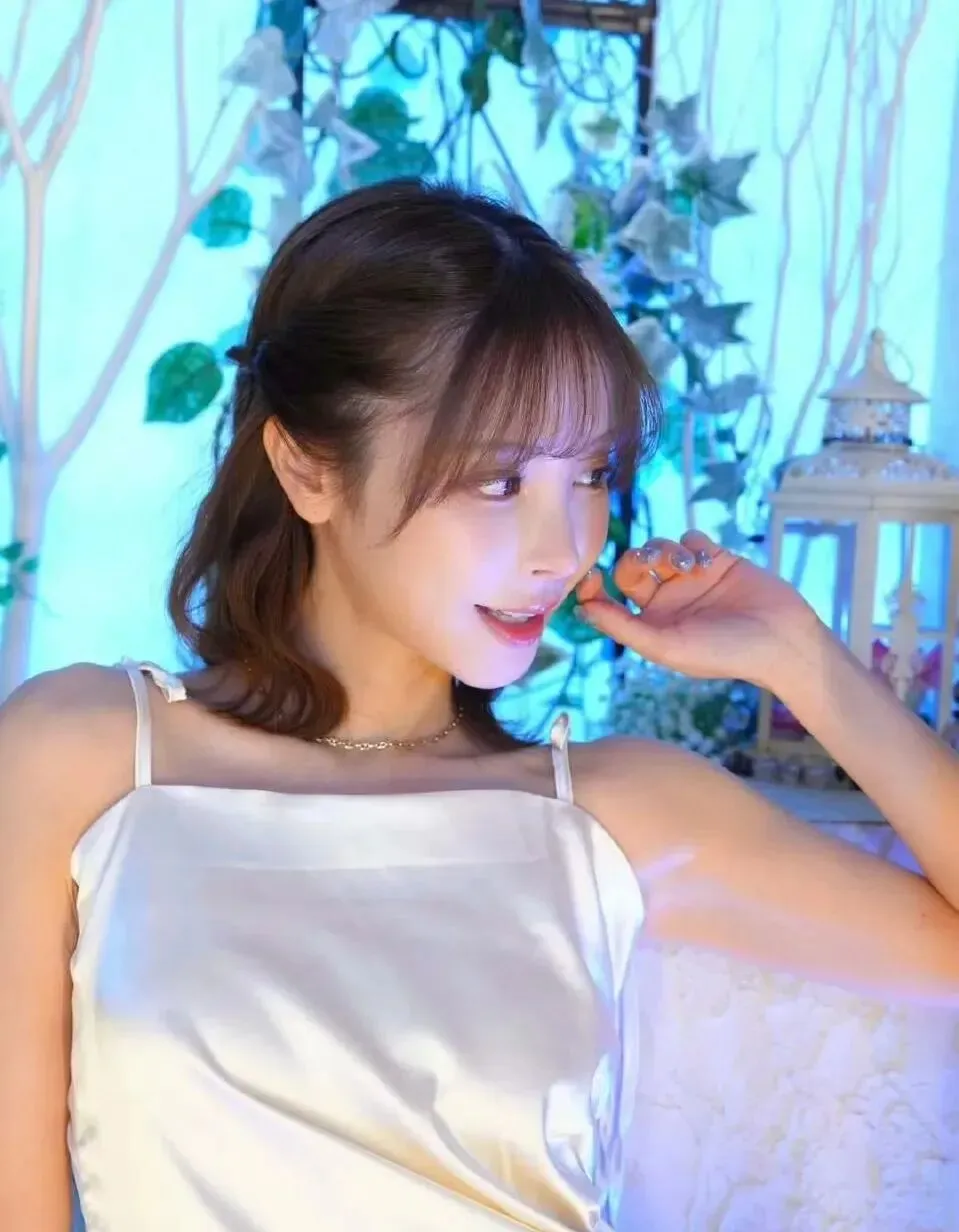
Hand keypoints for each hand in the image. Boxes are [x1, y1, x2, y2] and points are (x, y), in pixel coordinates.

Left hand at [575, 530, 822, 688]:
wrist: (782, 640)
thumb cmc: (723, 653)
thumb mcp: (667, 646)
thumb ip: (623, 628)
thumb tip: (583, 610)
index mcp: (650, 624)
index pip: (609, 599)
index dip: (595, 587)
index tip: (592, 577)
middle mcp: (666, 600)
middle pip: (631, 566)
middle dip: (636, 559)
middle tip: (654, 564)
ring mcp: (690, 578)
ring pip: (659, 547)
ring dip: (667, 550)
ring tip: (690, 566)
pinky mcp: (716, 559)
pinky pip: (690, 537)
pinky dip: (692, 544)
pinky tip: (707, 561)